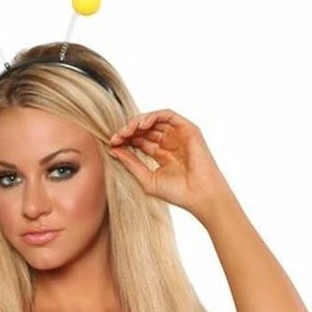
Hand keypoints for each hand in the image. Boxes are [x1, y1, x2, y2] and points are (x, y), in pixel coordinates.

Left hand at [108, 109, 232, 220]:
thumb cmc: (177, 193)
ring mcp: (178, 135)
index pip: (139, 140)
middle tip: (116, 137)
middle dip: (128, 130)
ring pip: (154, 119)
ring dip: (138, 122)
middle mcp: (169, 142)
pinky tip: (141, 125)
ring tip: (127, 131)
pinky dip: (153, 116)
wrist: (200, 196)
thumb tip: (113, 150)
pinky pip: (167, 115)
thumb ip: (131, 164)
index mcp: (161, 154)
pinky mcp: (187, 129)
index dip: (125, 140)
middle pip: (144, 129)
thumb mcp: (147, 179)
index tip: (112, 144)